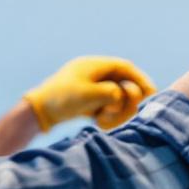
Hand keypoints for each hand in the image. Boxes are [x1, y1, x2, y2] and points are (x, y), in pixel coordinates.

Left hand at [23, 56, 157, 130]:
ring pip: (117, 97)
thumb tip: (123, 96)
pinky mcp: (89, 102)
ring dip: (118, 110)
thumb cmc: (61, 99)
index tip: (150, 93)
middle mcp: (95, 75)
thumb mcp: (87, 95)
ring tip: (106, 120)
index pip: (125, 67)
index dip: (140, 79)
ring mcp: (92, 88)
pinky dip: (109, 116)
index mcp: (94, 66)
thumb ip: (110, 93)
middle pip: (124, 83)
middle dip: (129, 99)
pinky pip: (108, 107)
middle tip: (130, 110)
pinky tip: (99, 123)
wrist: (38, 112)